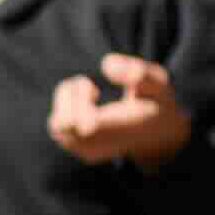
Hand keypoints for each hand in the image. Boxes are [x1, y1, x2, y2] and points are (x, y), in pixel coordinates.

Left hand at [48, 51, 197, 166]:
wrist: (159, 138)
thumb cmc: (157, 106)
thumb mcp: (159, 85)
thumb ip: (139, 73)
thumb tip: (107, 64)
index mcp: (120, 130)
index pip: (88, 127)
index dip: (80, 109)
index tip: (94, 92)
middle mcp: (100, 145)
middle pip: (64, 124)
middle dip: (73, 97)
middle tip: (93, 89)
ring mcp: (85, 150)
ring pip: (57, 124)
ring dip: (68, 100)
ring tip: (92, 93)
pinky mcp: (77, 148)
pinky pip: (56, 126)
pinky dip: (64, 108)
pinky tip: (86, 102)